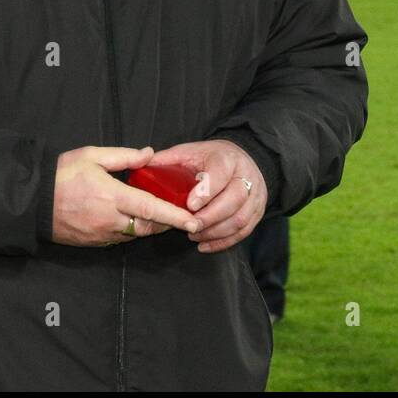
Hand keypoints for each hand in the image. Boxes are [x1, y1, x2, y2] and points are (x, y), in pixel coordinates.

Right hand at [52, 145, 201, 247]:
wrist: (32, 202)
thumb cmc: (62, 174)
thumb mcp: (92, 155)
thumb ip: (124, 156)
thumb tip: (150, 154)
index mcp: (112, 197)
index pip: (151, 208)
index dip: (174, 216)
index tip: (192, 221)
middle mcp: (110, 220)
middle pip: (148, 227)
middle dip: (166, 223)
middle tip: (180, 214)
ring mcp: (101, 235)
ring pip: (134, 234)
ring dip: (148, 225)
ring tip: (157, 212)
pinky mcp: (94, 243)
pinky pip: (119, 238)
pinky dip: (129, 229)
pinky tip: (130, 217)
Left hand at [145, 139, 267, 253]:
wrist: (241, 159)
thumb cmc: (211, 158)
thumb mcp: (190, 152)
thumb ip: (168, 160)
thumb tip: (141, 166)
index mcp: (227, 158)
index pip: (220, 174)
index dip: (207, 191)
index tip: (190, 205)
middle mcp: (245, 175)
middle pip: (234, 199)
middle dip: (210, 217)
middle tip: (191, 226)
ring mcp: (255, 195)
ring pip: (241, 218)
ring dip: (216, 232)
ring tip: (195, 235)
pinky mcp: (257, 211)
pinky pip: (245, 231)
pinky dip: (224, 242)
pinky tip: (206, 245)